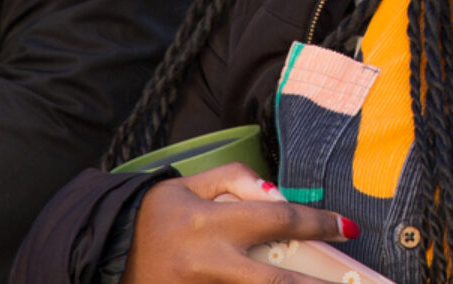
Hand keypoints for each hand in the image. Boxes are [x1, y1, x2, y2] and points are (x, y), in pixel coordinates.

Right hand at [126, 166, 358, 283]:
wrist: (103, 251)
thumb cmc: (155, 215)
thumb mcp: (190, 184)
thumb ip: (237, 179)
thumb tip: (280, 194)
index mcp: (209, 223)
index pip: (277, 221)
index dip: (318, 224)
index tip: (348, 227)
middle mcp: (206, 262)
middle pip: (273, 281)